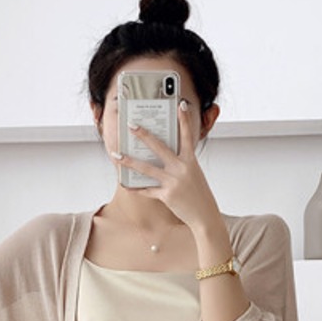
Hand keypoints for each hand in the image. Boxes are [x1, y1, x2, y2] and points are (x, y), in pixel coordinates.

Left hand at [114, 100, 222, 234]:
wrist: (205, 216)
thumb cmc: (198, 194)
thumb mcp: (193, 174)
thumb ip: (180, 163)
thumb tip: (159, 158)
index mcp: (190, 161)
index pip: (187, 135)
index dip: (184, 119)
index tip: (181, 104)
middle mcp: (181, 169)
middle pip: (159, 147)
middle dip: (144, 135)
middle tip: (131, 125)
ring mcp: (173, 182)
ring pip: (147, 169)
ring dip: (129, 161)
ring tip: (116, 155)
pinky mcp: (167, 196)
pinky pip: (147, 190)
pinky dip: (136, 188)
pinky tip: (125, 184)